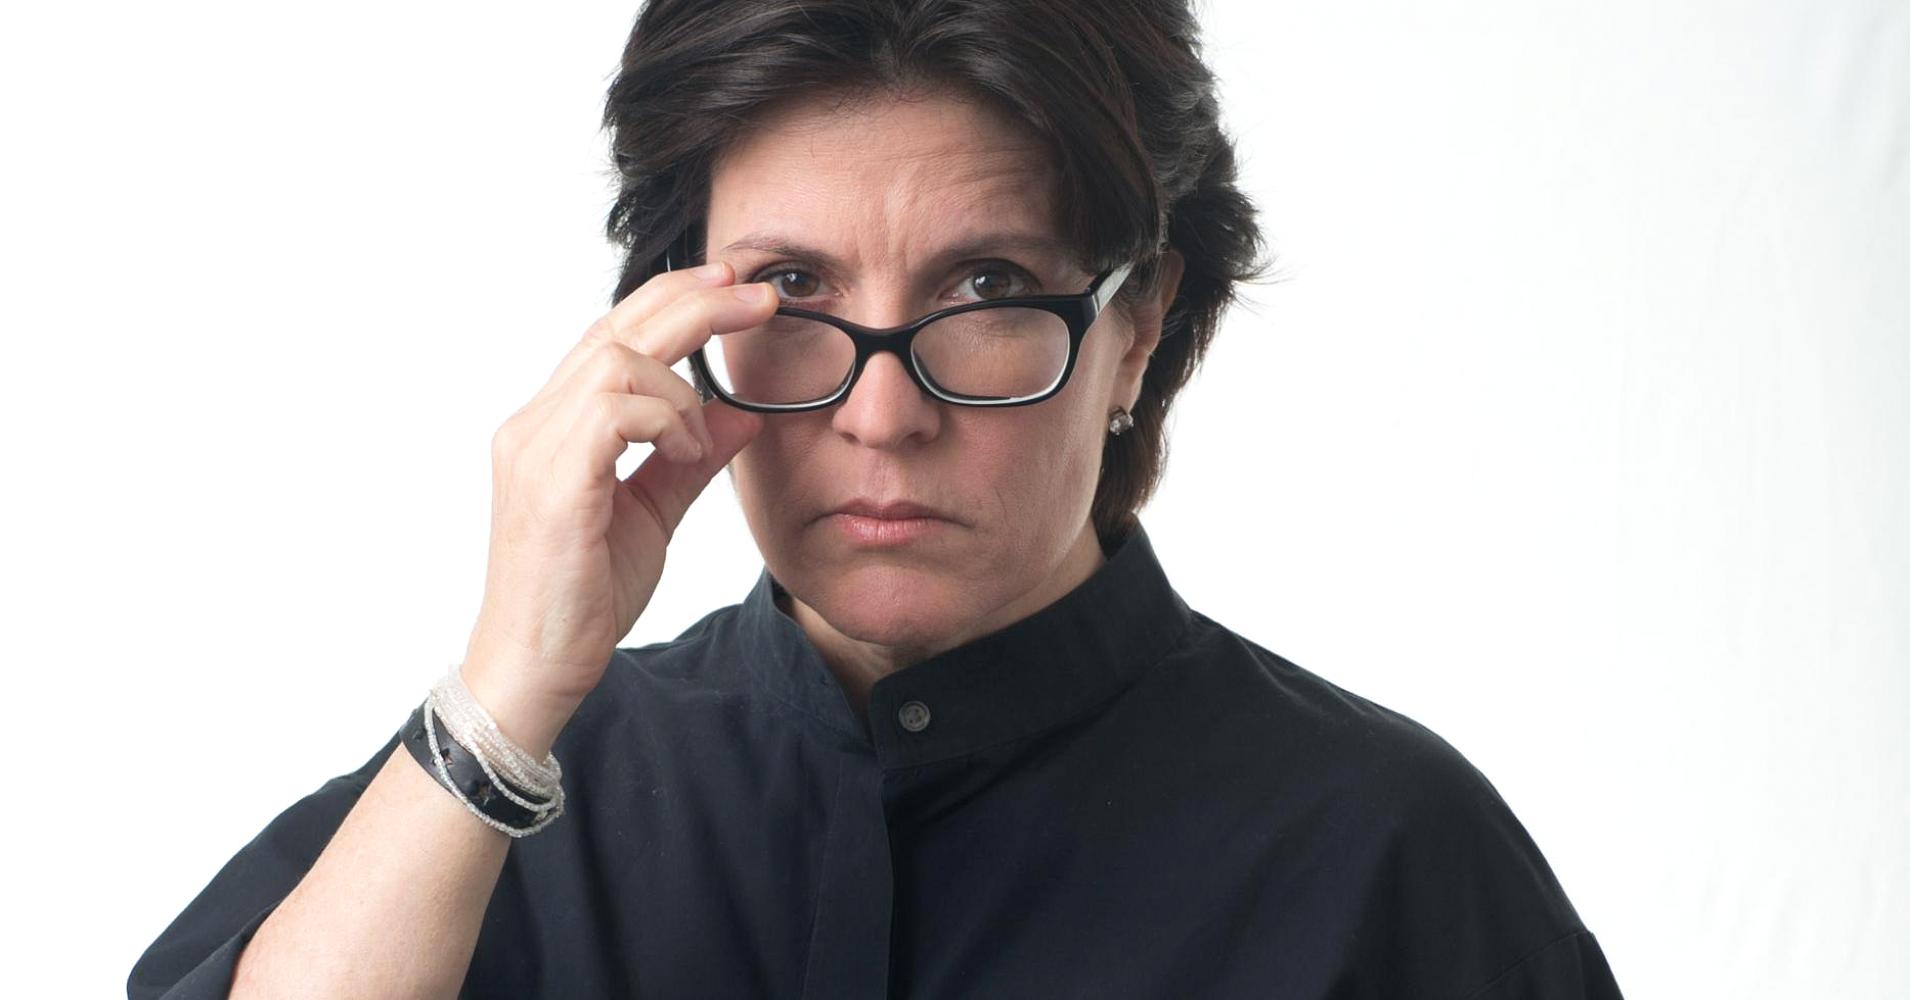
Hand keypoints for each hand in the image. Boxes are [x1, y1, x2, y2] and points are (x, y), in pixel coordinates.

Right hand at [460, 261, 773, 751]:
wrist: (537, 666)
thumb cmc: (583, 597)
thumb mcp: (654, 514)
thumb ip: (691, 459)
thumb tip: (742, 411)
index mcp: (555, 425)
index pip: (611, 333)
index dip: (673, 300)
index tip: (734, 288)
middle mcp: (535, 424)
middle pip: (615, 326)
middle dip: (693, 301)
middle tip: (756, 295)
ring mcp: (535, 448)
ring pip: (617, 359)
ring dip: (680, 386)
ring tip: (699, 438)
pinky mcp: (552, 482)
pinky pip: (614, 410)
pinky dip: (665, 420)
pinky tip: (685, 452)